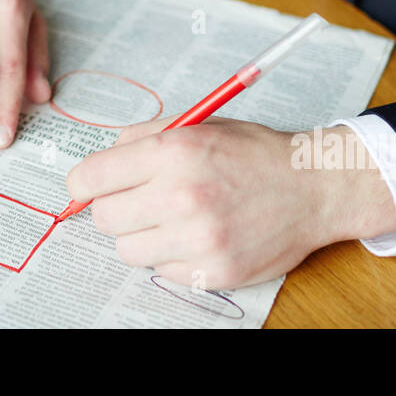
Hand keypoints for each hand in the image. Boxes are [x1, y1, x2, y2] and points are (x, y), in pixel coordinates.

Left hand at [65, 116, 395, 289]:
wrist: (312, 187)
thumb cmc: (253, 153)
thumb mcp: (197, 124)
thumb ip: (143, 137)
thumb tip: (101, 159)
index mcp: (174, 151)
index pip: (91, 178)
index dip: (83, 183)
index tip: (86, 187)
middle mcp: (183, 195)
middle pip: (104, 218)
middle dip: (114, 209)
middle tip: (138, 201)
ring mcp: (199, 238)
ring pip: (128, 250)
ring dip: (141, 236)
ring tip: (170, 219)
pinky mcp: (214, 271)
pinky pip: (163, 271)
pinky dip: (172, 256)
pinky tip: (197, 235)